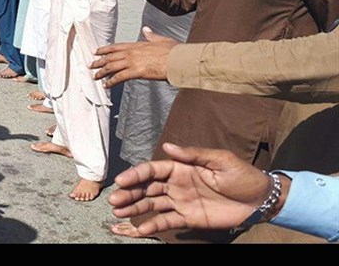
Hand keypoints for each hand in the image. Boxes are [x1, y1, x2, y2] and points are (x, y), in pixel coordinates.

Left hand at [90, 27, 179, 87]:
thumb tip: (146, 30)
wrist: (179, 59)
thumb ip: (151, 35)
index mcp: (137, 45)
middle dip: (99, 61)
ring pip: (112, 67)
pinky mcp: (136, 72)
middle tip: (91, 65)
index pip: (116, 46)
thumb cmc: (174, 51)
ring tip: (95, 76)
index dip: (105, 49)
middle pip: (111, 57)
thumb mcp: (161, 39)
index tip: (97, 51)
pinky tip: (106, 85)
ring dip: (102, 72)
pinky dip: (111, 82)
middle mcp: (132, 52)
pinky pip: (119, 77)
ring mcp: (133, 62)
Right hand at [109, 143, 287, 235]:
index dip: (136, 174)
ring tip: (117, 213)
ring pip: (151, 205)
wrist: (260, 200)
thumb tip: (167, 145)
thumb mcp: (220, 160)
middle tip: (114, 200)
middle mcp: (176, 184)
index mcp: (181, 168)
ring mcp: (180, 202)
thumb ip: (193, 154)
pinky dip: (152, 224)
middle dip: (129, 193)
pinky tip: (140, 229)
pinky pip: (166, 221)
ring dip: (134, 208)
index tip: (122, 181)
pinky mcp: (188, 218)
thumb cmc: (242, 175)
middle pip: (147, 188)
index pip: (153, 170)